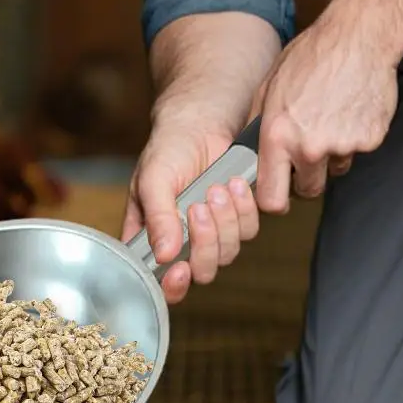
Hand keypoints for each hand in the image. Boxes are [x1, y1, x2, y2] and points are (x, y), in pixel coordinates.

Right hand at [125, 118, 263, 305]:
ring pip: (227, 252)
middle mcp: (183, 239)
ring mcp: (213, 230)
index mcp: (153, 234)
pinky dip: (244, 209)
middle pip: (201, 270)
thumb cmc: (171, 145)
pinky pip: (249, 230)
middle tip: (200, 206)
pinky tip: (234, 184)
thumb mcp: (154, 177)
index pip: (159, 278)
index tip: (181, 268)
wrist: (206, 118)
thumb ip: (157, 216)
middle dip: (205, 242)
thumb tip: (164, 255)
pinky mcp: (239, 217)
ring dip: (225, 221)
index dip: (172, 284)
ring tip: (217, 188)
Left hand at [251, 3, 400, 213]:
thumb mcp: (269, 86)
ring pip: (335, 169)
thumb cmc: (311, 56)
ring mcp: (343, 146)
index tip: (277, 191)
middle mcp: (310, 147)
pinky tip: (349, 109)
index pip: (271, 198)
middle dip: (306, 178)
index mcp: (278, 136)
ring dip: (332, 154)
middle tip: (308, 149)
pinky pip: (357, 151)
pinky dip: (354, 137)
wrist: (359, 38)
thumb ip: (258, 125)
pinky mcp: (370, 140)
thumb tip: (249, 155)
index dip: (274, 198)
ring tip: (330, 116)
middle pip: (308, 190)